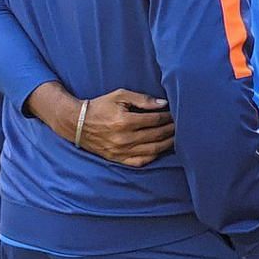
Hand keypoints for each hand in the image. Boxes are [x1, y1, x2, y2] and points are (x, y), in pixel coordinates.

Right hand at [33, 85, 173, 166]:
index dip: (168, 117)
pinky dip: (154, 156)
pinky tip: (161, 149)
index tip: (176, 114)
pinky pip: (141, 161)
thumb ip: (142, 99)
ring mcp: (120, 151)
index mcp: (124, 121)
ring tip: (176, 137)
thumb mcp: (120, 96)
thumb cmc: (100, 106)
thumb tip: (163, 104)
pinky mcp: (117, 159)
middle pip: (157, 136)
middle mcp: (123, 139)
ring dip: (167, 144)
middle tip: (181, 125)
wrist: (77, 123)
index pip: (155, 120)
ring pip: (152, 150)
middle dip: (171, 130)